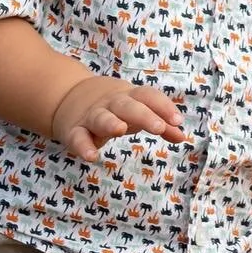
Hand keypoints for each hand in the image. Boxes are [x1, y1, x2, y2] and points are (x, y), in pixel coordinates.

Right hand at [50, 75, 185, 162]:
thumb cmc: (116, 109)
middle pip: (127, 106)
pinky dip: (83, 146)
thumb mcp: (137, 111)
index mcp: (129, 98)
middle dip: (143, 115)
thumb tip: (182, 136)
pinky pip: (78, 137)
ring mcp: (92, 116)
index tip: (177, 121)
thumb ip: (160, 124)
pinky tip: (91, 156)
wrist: (69, 96)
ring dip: (110, 122)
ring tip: (121, 129)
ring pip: (101, 117)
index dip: (163, 106)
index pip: (147, 96)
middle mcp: (111, 104)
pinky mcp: (75, 131)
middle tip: (158, 127)